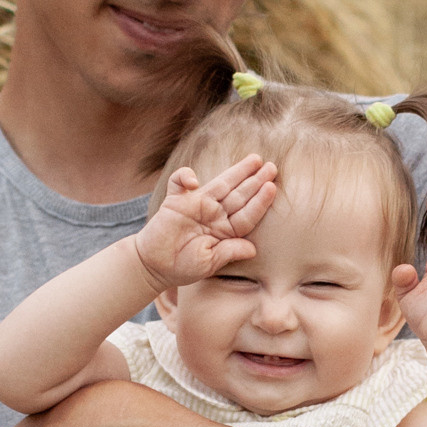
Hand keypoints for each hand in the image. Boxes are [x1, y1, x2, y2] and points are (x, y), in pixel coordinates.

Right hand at [133, 156, 277, 288]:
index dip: (259, 201)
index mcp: (224, 231)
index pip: (246, 214)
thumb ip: (229, 252)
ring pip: (219, 183)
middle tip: (272, 167)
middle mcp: (214, 214)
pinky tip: (193, 181)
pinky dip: (184, 177)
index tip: (272, 187)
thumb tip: (253, 249)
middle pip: (238, 194)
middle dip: (255, 180)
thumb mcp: (208, 263)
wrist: (153, 265)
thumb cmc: (181, 267)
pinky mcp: (175, 200)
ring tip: (254, 160)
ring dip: (236, 171)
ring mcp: (195, 205)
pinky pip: (179, 182)